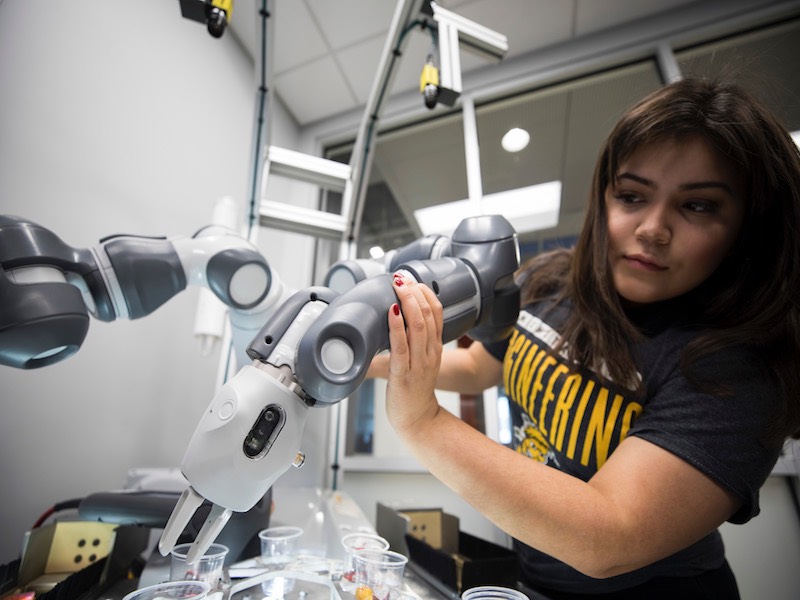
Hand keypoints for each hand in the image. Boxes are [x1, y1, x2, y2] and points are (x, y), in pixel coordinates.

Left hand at [384, 272, 443, 436]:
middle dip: (414, 292)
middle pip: (428, 314)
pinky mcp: (404, 374)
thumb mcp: (420, 361)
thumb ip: (411, 341)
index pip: (437, 312)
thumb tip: (388, 319)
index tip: (411, 279)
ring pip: (417, 326)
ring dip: (407, 303)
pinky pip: (401, 347)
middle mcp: (430, 352)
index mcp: (434, 346)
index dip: (425, 292)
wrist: (418, 420)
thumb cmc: (414, 390)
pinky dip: (396, 328)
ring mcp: (419, 363)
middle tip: (401, 277)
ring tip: (398, 287)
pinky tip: (391, 313)